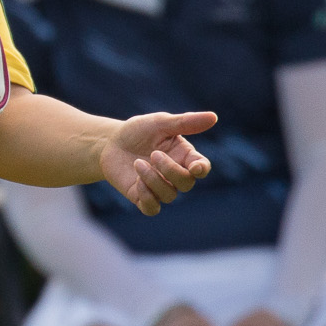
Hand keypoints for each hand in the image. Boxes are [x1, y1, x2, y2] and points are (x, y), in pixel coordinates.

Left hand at [97, 110, 216, 215]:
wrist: (111, 143)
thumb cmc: (139, 131)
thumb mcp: (160, 123)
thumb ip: (185, 122)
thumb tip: (214, 117)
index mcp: (184, 156)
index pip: (201, 167)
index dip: (201, 169)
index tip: (194, 167)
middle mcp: (175, 175)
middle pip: (186, 184)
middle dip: (171, 171)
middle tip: (154, 154)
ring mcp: (159, 188)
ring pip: (169, 195)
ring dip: (153, 180)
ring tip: (137, 163)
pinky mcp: (142, 197)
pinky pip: (152, 208)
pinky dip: (147, 197)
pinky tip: (136, 182)